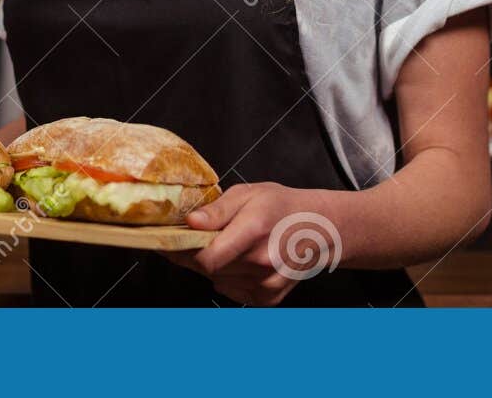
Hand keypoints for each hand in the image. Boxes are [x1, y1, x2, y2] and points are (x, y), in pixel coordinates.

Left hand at [166, 183, 343, 305]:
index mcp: (254, 230)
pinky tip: (240, 260)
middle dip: (195, 254)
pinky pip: (232, 291)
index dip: (183, 251)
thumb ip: (217, 210)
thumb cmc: (282, 206)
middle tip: (194, 238)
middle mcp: (262, 262)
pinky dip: (228, 278)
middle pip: (209, 269)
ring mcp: (267, 284)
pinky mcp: (269, 298)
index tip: (171, 240)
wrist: (320, 228)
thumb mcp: (248, 193)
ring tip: (225, 244)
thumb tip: (191, 222)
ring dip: (212, 266)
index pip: (206, 257)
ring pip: (219, 281)